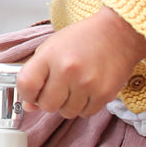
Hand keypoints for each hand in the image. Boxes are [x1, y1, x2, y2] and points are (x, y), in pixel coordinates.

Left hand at [17, 7, 145, 115]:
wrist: (119, 33)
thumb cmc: (83, 38)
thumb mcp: (53, 47)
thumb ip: (36, 74)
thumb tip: (29, 105)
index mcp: (51, 55)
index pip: (26, 86)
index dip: (27, 93)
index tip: (33, 92)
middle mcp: (68, 70)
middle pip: (46, 105)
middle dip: (49, 100)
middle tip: (59, 87)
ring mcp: (87, 84)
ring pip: (66, 112)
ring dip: (68, 103)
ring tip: (76, 86)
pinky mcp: (104, 94)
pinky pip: (85, 113)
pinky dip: (85, 105)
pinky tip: (89, 89)